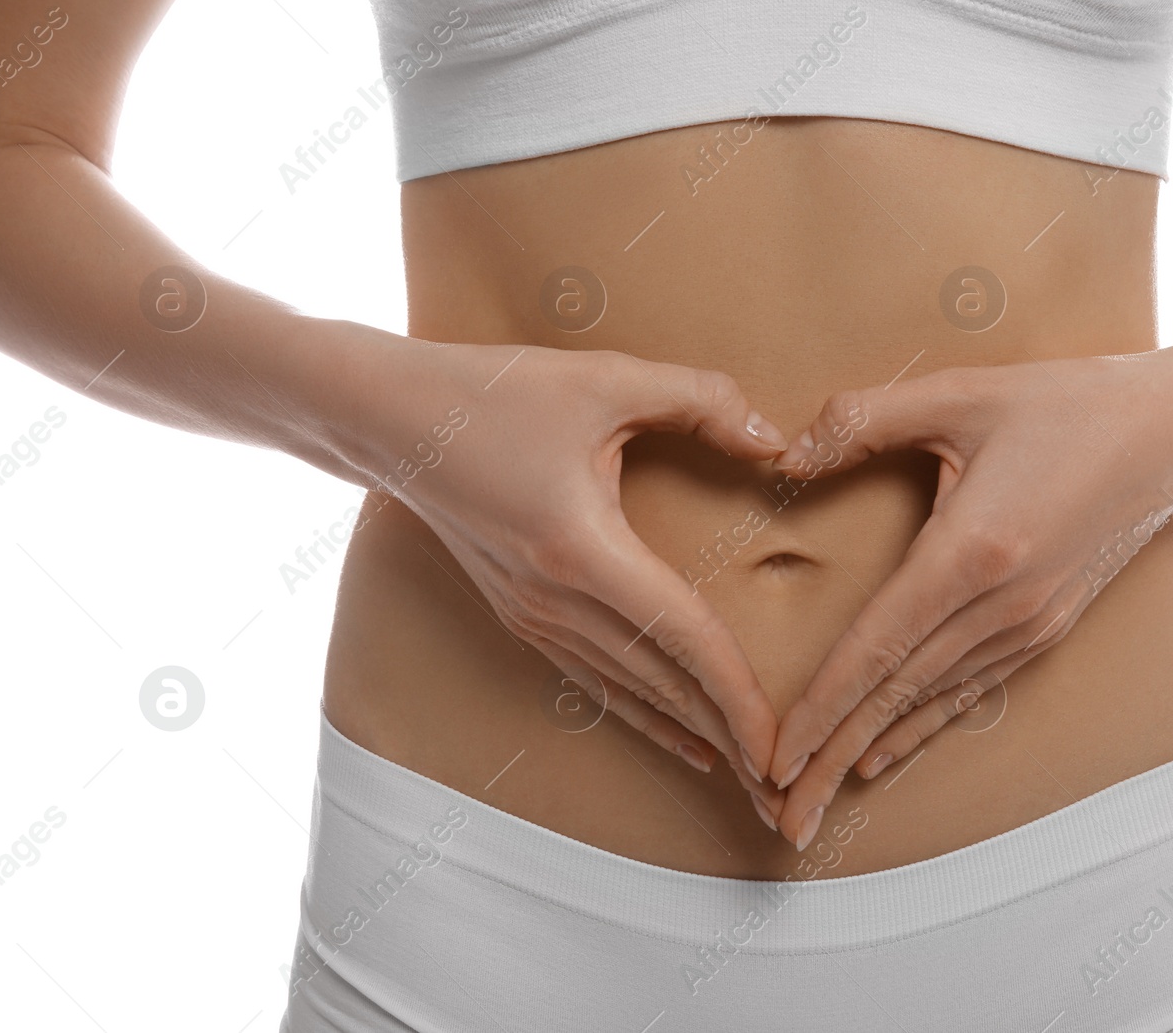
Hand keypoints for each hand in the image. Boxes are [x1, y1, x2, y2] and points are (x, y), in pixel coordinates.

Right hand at [342, 335, 790, 801]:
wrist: (388, 420)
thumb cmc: (492, 392)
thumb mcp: (605, 378)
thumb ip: (700, 400)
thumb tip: (777, 441)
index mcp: (582, 551)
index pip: (682, 639)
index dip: (738, 697)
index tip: (779, 748)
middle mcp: (555, 602)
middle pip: (664, 685)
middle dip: (731, 740)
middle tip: (785, 794)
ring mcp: (534, 616)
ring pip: (633, 693)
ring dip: (696, 734)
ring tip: (752, 778)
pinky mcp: (522, 615)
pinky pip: (598, 680)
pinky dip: (649, 715)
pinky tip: (689, 742)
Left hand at [762, 342, 1172, 848]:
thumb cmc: (1067, 404)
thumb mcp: (960, 392)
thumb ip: (862, 420)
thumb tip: (781, 451)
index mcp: (972, 553)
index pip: (876, 647)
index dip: (821, 708)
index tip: (775, 756)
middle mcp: (1002, 607)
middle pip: (896, 696)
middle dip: (830, 758)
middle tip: (780, 818)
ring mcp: (1029, 625)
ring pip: (929, 703)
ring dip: (866, 752)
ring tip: (814, 800)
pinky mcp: (1046, 627)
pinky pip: (968, 690)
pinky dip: (920, 727)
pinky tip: (881, 755)